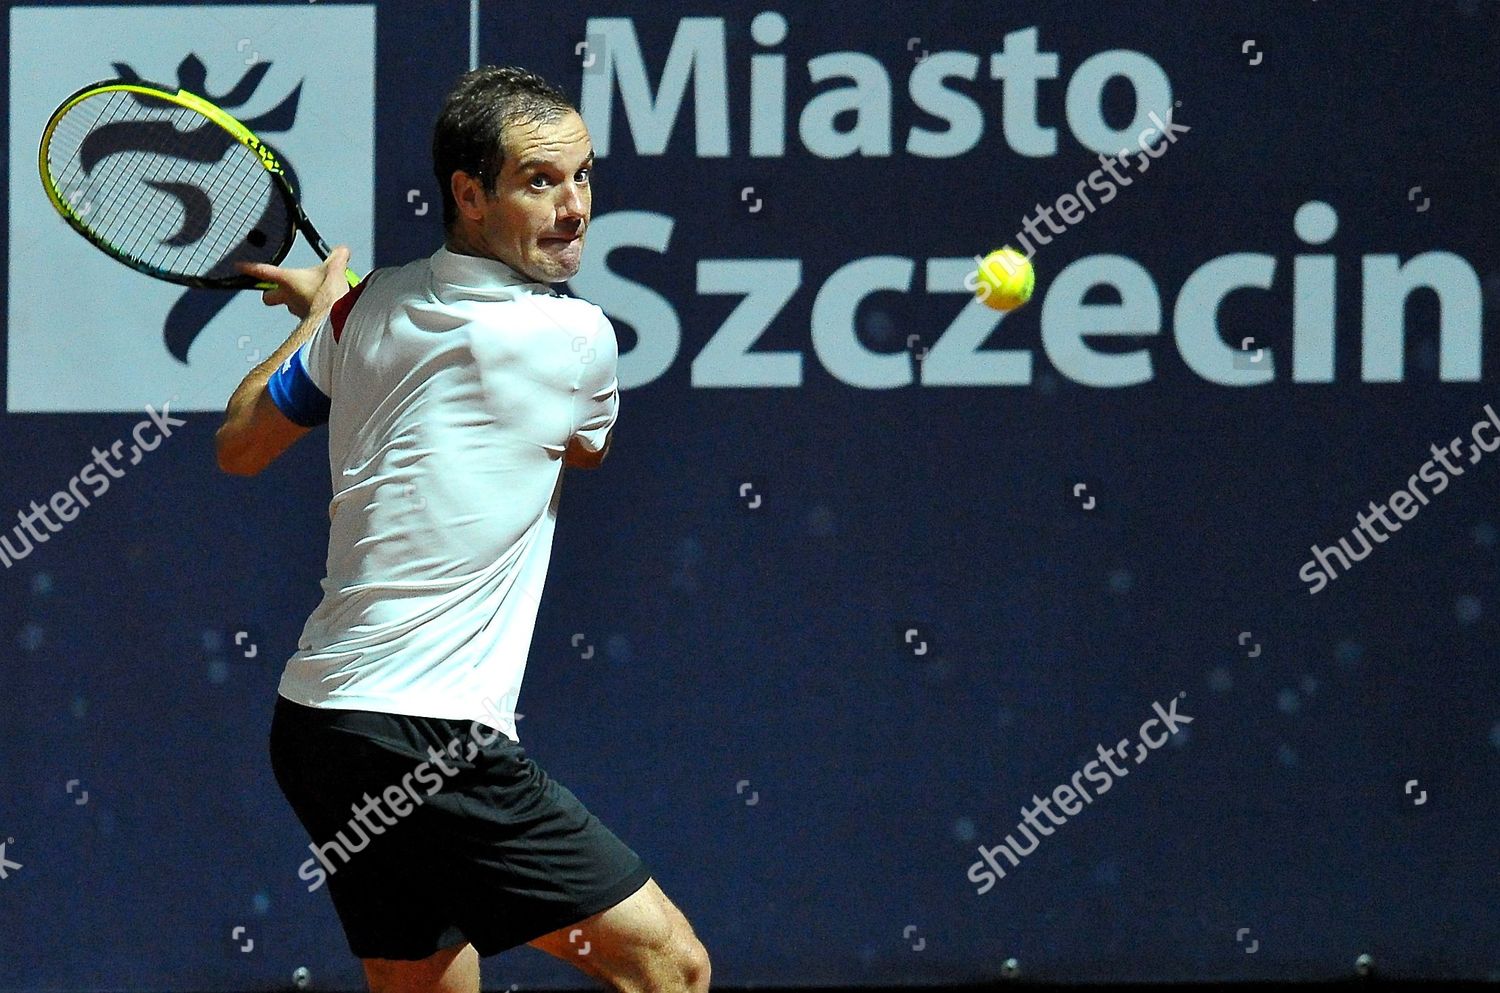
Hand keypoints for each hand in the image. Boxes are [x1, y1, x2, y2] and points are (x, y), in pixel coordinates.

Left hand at [236, 245, 352, 319]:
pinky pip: (304, 316)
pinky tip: (321, 310)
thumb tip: (342, 251)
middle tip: (278, 289)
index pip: (263, 271)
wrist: (336, 319)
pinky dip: (310, 312)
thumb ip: (337, 257)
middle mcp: (288, 297)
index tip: (240, 266)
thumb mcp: (335, 269)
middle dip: (271, 293)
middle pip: (268, 297)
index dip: (250, 268)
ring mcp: (297, 311)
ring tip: (310, 297)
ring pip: (287, 306)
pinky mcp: (308, 323)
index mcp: (288, 280)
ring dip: (295, 302)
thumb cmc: (327, 296)